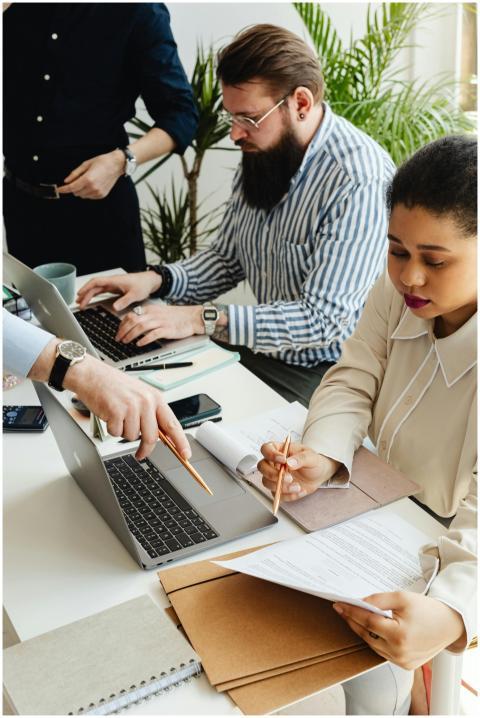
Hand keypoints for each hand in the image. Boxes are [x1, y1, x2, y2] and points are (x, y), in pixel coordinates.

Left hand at [57, 150, 124, 198]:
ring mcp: (98, 192)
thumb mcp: (85, 164)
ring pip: (82, 195)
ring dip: (81, 190)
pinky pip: (89, 196)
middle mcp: (93, 187)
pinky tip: (92, 184)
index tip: (58, 190)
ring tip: (87, 180)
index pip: (72, 187)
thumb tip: (66, 181)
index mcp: (88, 179)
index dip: (63, 189)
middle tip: (78, 179)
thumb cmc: (102, 162)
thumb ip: (75, 174)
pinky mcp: (101, 195)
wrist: (116, 165)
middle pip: (76, 192)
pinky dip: (87, 192)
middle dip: (74, 187)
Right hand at [65, 355, 190, 460]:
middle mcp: (146, 401)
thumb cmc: (115, 386)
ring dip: (124, 432)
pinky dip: (112, 429)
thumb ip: (152, 414)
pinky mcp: (116, 411)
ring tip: (118, 416)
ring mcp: (131, 406)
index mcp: (155, 397)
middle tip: (140, 454)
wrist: (92, 375)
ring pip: (132, 436)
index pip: (172, 424)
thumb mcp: (140, 395)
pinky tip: (109, 415)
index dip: (180, 442)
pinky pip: (117, 433)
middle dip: (145, 449)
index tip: (186, 455)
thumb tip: (162, 436)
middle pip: (152, 437)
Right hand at [76, 271, 160, 310]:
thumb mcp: (135, 294)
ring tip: (81, 302)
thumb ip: (125, 301)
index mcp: (114, 280)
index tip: (80, 294)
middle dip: (85, 294)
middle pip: (94, 287)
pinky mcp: (115, 288)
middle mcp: (112, 282)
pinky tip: (91, 299)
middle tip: (79, 303)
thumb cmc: (143, 284)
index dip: (87, 288)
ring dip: (89, 295)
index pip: (96, 282)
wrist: (150, 281)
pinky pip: (102, 291)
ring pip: (97, 289)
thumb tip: (115, 307)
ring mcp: (113, 285)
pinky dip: (95, 295)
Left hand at [116, 305, 203, 345]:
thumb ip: (147, 317)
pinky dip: (144, 339)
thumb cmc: (176, 316)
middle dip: (123, 331)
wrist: (192, 317)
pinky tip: (139, 344)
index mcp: (150, 309)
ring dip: (131, 335)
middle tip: (119, 339)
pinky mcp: (167, 329)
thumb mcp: (159, 312)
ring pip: (141, 327)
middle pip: (133, 321)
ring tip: (126, 342)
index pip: (131, 315)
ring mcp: (160, 321)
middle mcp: (154, 314)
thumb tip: (134, 324)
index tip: (119, 332)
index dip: (122, 324)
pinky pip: (153, 334)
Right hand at [257, 442, 340, 500]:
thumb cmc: (313, 462)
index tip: (283, 460)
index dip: (270, 454)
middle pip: (262, 467)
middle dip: (273, 474)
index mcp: (280, 451)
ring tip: (297, 487)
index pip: (266, 449)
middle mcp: (274, 463)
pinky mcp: (279, 489)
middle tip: (289, 478)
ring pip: (266, 482)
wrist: (320, 475)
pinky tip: (299, 491)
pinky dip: (288, 496)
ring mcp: (275, 477)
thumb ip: (301, 458)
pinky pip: (276, 495)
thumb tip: (289, 462)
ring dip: (281, 487)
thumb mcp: (311, 457)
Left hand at [332, 592, 466, 669]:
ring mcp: (402, 661)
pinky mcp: (405, 665)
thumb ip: (378, 600)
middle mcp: (399, 652)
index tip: (339, 604)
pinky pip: (382, 651)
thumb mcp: (402, 598)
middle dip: (352, 621)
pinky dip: (374, 640)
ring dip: (361, 631)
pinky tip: (368, 628)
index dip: (351, 612)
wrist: (449, 625)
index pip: (367, 622)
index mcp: (399, 635)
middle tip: (341, 609)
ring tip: (351, 616)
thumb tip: (359, 602)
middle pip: (367, 635)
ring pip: (372, 645)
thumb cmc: (427, 609)